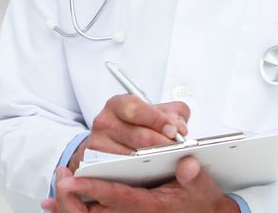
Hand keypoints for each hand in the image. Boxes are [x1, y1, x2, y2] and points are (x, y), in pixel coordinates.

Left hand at [41, 156, 239, 212]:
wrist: (200, 210)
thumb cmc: (196, 197)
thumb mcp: (201, 186)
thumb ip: (193, 175)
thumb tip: (187, 166)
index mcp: (151, 206)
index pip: (118, 198)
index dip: (94, 189)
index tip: (73, 181)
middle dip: (71, 201)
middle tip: (61, 180)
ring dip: (66, 206)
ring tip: (55, 188)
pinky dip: (67, 210)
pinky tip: (51, 204)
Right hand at [68, 94, 189, 170]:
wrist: (114, 145)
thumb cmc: (139, 128)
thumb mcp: (157, 115)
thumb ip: (174, 116)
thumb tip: (180, 129)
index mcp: (118, 105)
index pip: (136, 109)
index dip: (157, 120)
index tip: (173, 131)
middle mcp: (105, 122)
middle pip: (138, 136)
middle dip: (162, 144)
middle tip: (178, 151)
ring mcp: (98, 143)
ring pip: (132, 156)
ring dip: (154, 162)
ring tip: (170, 163)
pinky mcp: (97, 163)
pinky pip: (122, 171)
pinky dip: (139, 174)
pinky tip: (153, 172)